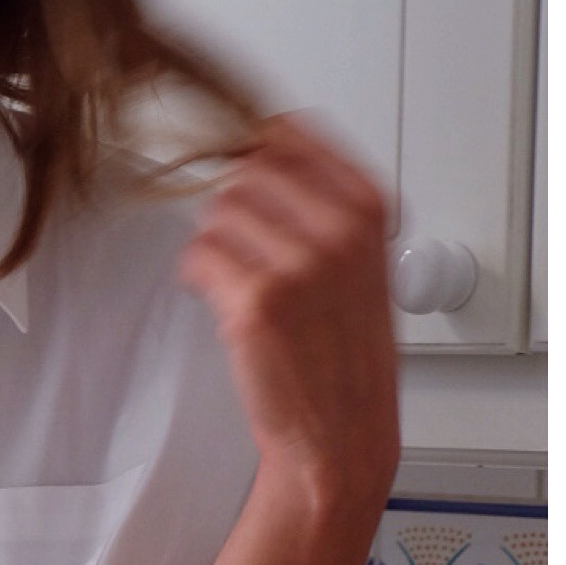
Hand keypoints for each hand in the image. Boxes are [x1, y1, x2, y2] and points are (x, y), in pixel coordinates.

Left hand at [176, 115, 399, 513]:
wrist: (341, 431)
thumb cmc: (346, 353)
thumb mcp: (359, 261)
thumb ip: (321, 204)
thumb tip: (259, 149)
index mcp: (369, 209)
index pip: (290, 132)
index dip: (250, 148)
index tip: (238, 166)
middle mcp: (340, 230)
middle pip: (245, 171)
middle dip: (231, 207)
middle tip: (239, 245)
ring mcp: (299, 264)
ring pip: (217, 212)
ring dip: (213, 244)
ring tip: (236, 280)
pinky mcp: (257, 302)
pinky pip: (198, 256)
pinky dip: (196, 276)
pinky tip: (220, 300)